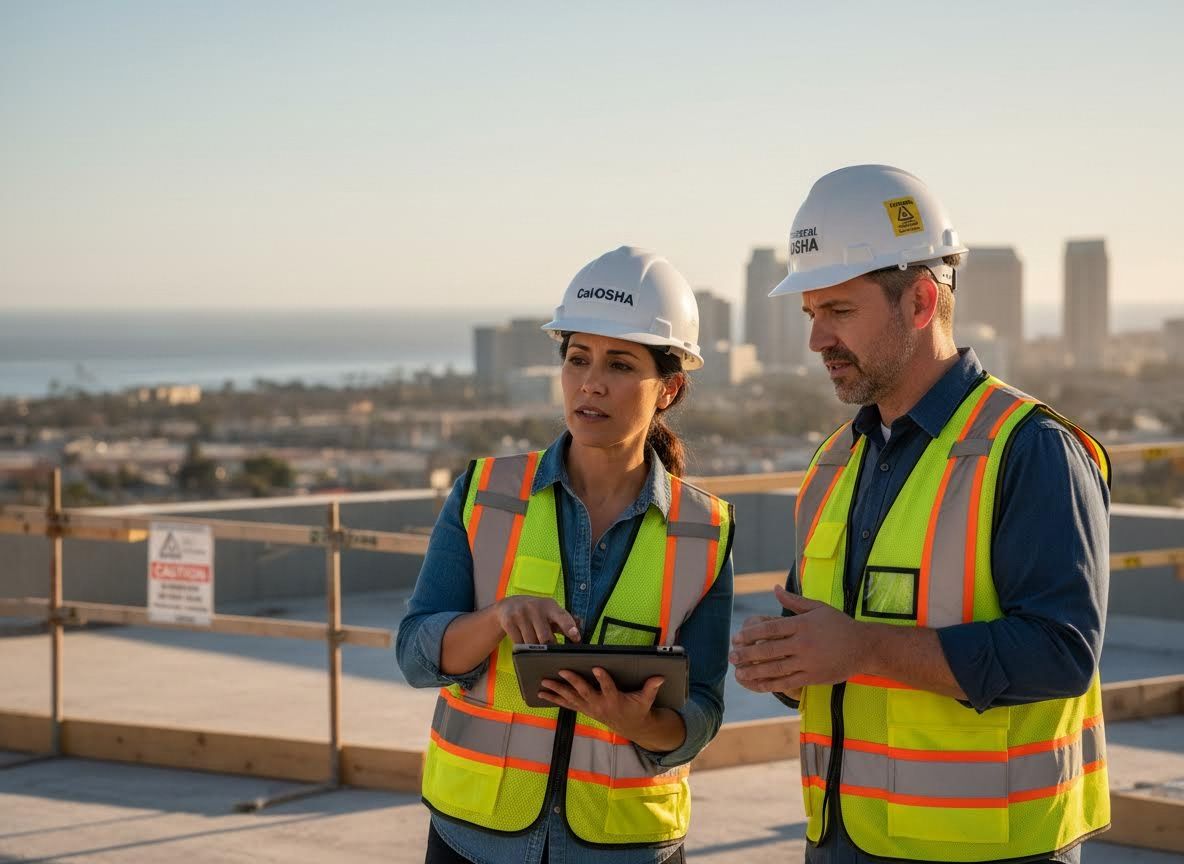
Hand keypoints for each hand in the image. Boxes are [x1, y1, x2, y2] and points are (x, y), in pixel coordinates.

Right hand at [494, 595, 579, 644]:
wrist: (508, 606)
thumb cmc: (535, 612)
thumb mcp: (550, 612)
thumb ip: (564, 621)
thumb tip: (579, 629)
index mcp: (549, 606)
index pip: (562, 617)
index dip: (570, 627)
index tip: (576, 638)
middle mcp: (535, 608)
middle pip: (545, 637)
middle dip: (550, 647)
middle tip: (552, 652)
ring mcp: (521, 615)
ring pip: (531, 643)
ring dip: (535, 649)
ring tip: (536, 646)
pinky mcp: (509, 622)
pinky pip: (519, 644)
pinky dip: (523, 648)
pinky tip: (523, 643)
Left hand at [538, 667, 663, 741]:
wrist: (630, 726)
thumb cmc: (637, 709)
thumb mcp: (646, 700)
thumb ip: (651, 688)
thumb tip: (660, 677)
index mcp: (614, 700)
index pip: (608, 687)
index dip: (602, 678)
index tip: (596, 667)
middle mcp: (599, 705)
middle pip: (584, 692)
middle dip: (573, 681)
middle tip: (562, 671)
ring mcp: (589, 708)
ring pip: (571, 698)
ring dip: (557, 690)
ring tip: (544, 682)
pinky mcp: (583, 709)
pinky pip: (566, 704)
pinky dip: (554, 698)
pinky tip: (541, 693)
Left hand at [729, 585, 864, 691]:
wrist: (864, 647)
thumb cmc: (839, 625)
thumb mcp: (818, 607)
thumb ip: (793, 601)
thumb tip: (774, 588)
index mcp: (802, 625)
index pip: (770, 629)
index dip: (751, 634)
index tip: (737, 638)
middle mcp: (803, 643)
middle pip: (769, 649)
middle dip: (747, 654)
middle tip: (731, 656)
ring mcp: (808, 662)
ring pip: (776, 668)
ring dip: (755, 671)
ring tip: (738, 673)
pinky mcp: (813, 677)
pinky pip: (788, 682)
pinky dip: (771, 685)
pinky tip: (758, 685)